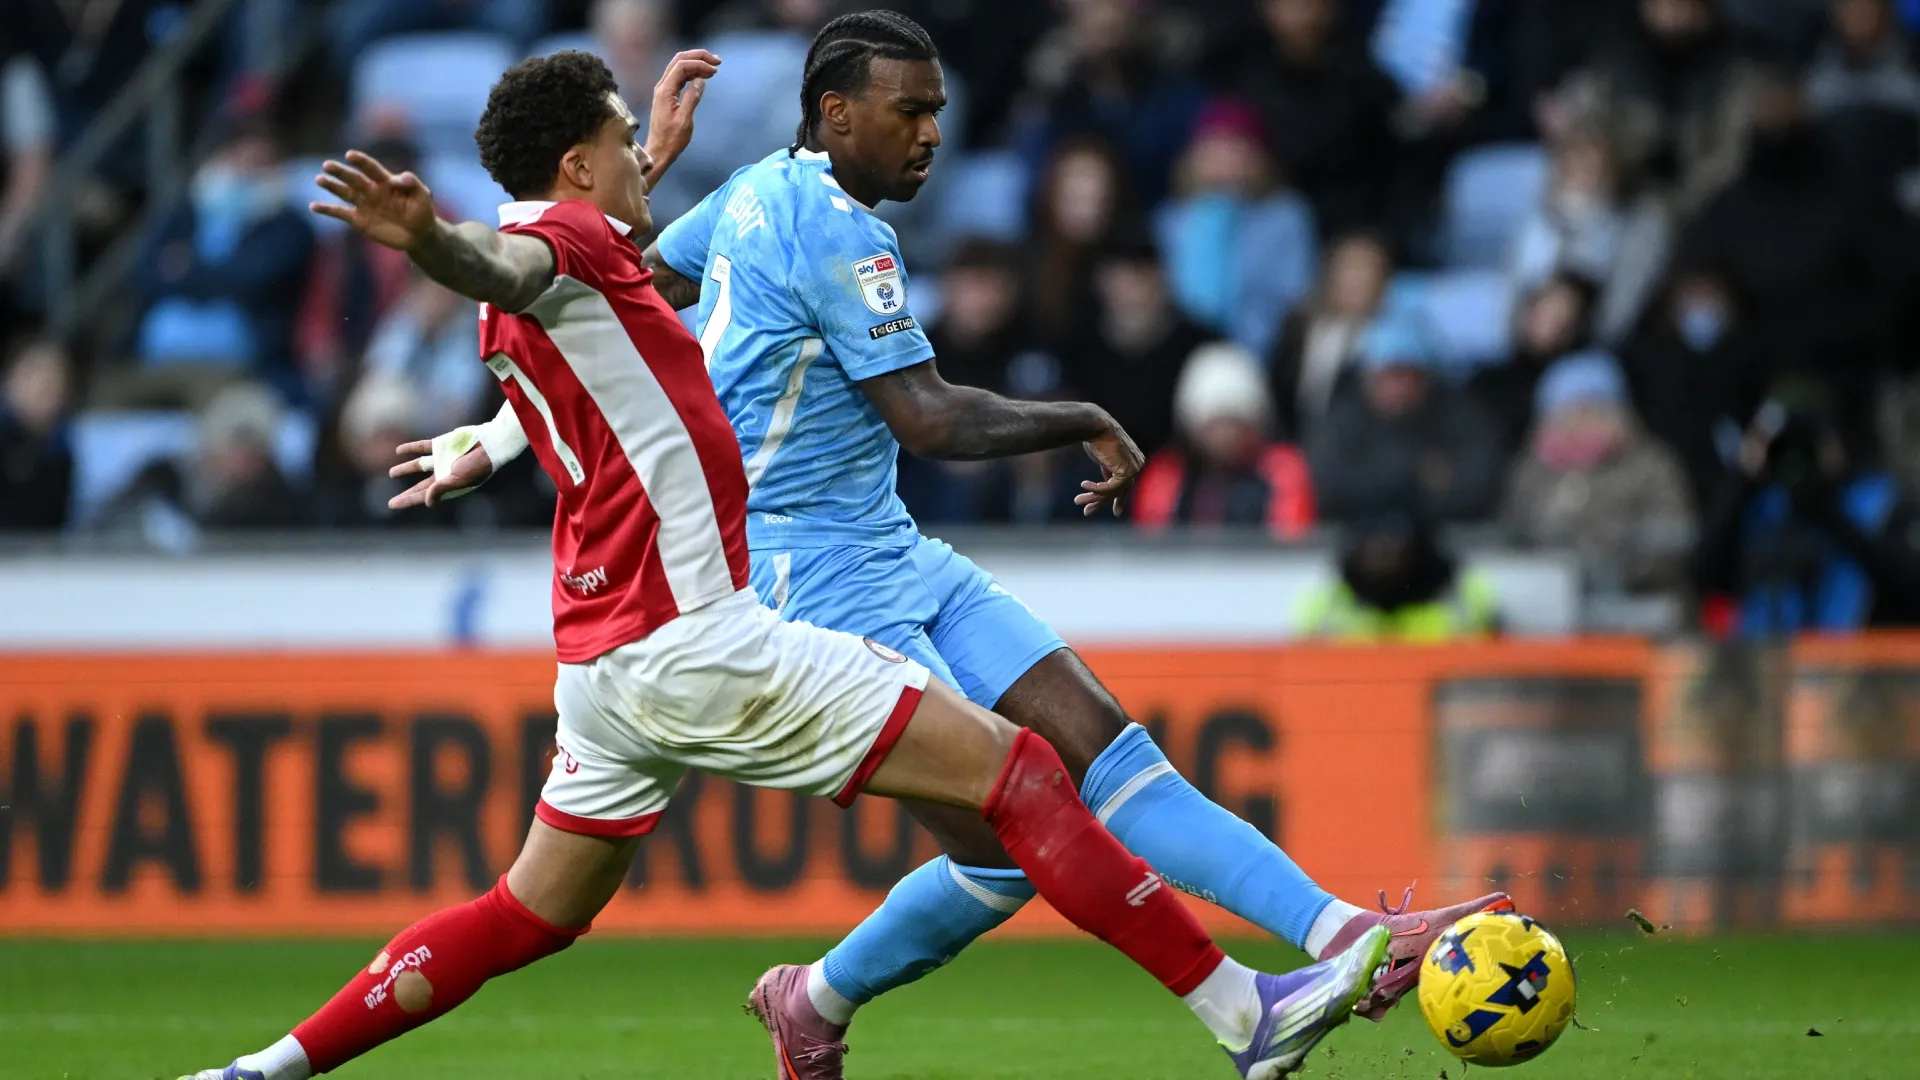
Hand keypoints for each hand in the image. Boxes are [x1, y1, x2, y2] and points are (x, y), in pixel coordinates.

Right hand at [311, 150, 439, 252]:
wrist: (419, 234)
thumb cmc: (422, 210)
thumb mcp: (422, 194)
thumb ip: (412, 182)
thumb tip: (398, 178)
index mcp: (385, 181)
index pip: (371, 168)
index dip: (361, 161)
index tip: (349, 155)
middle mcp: (371, 190)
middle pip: (353, 179)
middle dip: (341, 172)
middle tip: (327, 165)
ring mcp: (364, 204)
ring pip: (344, 192)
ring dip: (331, 186)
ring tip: (319, 179)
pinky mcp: (359, 220)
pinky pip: (340, 213)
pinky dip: (327, 210)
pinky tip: (314, 206)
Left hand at [388, 438, 493, 509]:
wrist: (489, 443)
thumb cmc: (478, 465)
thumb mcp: (460, 479)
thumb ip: (441, 488)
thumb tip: (427, 503)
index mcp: (449, 486)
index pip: (425, 496)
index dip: (409, 501)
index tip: (393, 504)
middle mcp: (443, 474)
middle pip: (421, 486)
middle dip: (407, 494)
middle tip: (391, 503)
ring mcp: (441, 459)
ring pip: (418, 466)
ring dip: (405, 469)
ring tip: (392, 474)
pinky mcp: (441, 445)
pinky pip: (422, 447)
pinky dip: (410, 448)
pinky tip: (399, 451)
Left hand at [645, 49, 721, 177]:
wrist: (659, 150)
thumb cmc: (672, 139)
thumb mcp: (685, 120)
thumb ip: (692, 98)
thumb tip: (701, 80)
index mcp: (665, 91)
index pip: (682, 66)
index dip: (700, 64)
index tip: (715, 71)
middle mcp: (662, 86)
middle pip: (679, 60)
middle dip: (698, 57)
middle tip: (717, 61)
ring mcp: (664, 89)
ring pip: (679, 66)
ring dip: (696, 63)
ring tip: (713, 67)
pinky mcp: (667, 94)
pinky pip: (679, 76)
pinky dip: (692, 72)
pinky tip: (703, 76)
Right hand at [1074, 413, 1143, 517]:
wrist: (1095, 425)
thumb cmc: (1095, 436)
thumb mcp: (1103, 456)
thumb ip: (1108, 468)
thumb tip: (1105, 483)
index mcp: (1133, 460)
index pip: (1125, 484)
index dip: (1119, 498)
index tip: (1116, 512)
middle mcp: (1137, 464)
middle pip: (1120, 490)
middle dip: (1102, 502)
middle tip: (1088, 512)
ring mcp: (1134, 468)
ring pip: (1113, 492)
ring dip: (1094, 497)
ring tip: (1077, 500)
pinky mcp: (1127, 471)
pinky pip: (1110, 488)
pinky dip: (1096, 489)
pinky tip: (1083, 486)